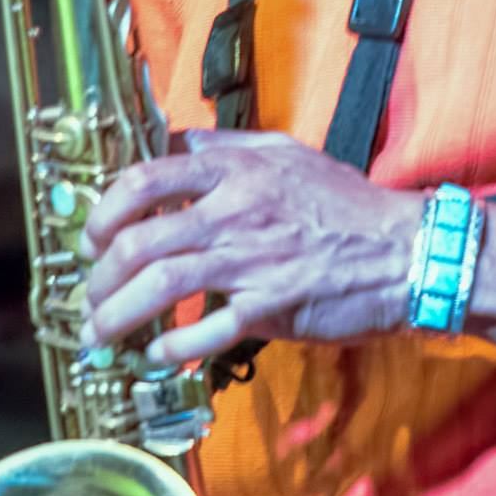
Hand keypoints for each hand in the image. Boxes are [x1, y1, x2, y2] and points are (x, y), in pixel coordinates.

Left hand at [80, 130, 425, 363]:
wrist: (405, 252)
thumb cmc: (348, 204)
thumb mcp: (289, 154)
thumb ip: (232, 147)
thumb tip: (184, 140)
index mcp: (236, 172)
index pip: (146, 179)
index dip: (104, 210)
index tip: (92, 236)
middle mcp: (236, 212)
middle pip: (141, 240)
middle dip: (101, 275)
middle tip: (90, 297)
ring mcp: (253, 261)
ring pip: (162, 284)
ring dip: (119, 313)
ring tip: (102, 333)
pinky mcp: (272, 307)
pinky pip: (208, 329)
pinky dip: (174, 347)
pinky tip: (157, 355)